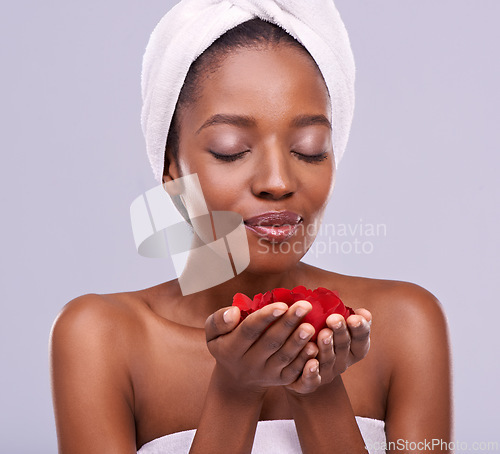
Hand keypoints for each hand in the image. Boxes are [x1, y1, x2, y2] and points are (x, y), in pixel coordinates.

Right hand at [205, 301, 319, 394]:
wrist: (237, 378)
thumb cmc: (226, 343)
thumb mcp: (213, 333)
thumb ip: (219, 320)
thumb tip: (233, 312)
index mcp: (231, 348)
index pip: (249, 330)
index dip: (265, 317)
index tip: (281, 304)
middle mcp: (249, 363)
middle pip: (271, 342)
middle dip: (288, 323)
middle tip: (305, 306)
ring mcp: (266, 373)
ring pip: (284, 357)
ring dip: (298, 342)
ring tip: (311, 326)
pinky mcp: (280, 380)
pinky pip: (294, 371)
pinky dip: (305, 360)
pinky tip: (315, 347)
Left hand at [285, 308, 371, 394]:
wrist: (300, 367)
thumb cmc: (321, 334)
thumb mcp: (335, 324)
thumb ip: (348, 316)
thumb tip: (363, 313)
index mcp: (353, 348)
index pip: (361, 338)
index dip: (360, 329)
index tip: (354, 317)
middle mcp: (342, 362)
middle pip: (343, 347)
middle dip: (340, 332)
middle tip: (334, 319)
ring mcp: (327, 373)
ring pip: (328, 360)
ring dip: (326, 347)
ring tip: (323, 334)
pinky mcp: (309, 383)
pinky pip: (312, 380)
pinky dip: (312, 373)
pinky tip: (310, 363)